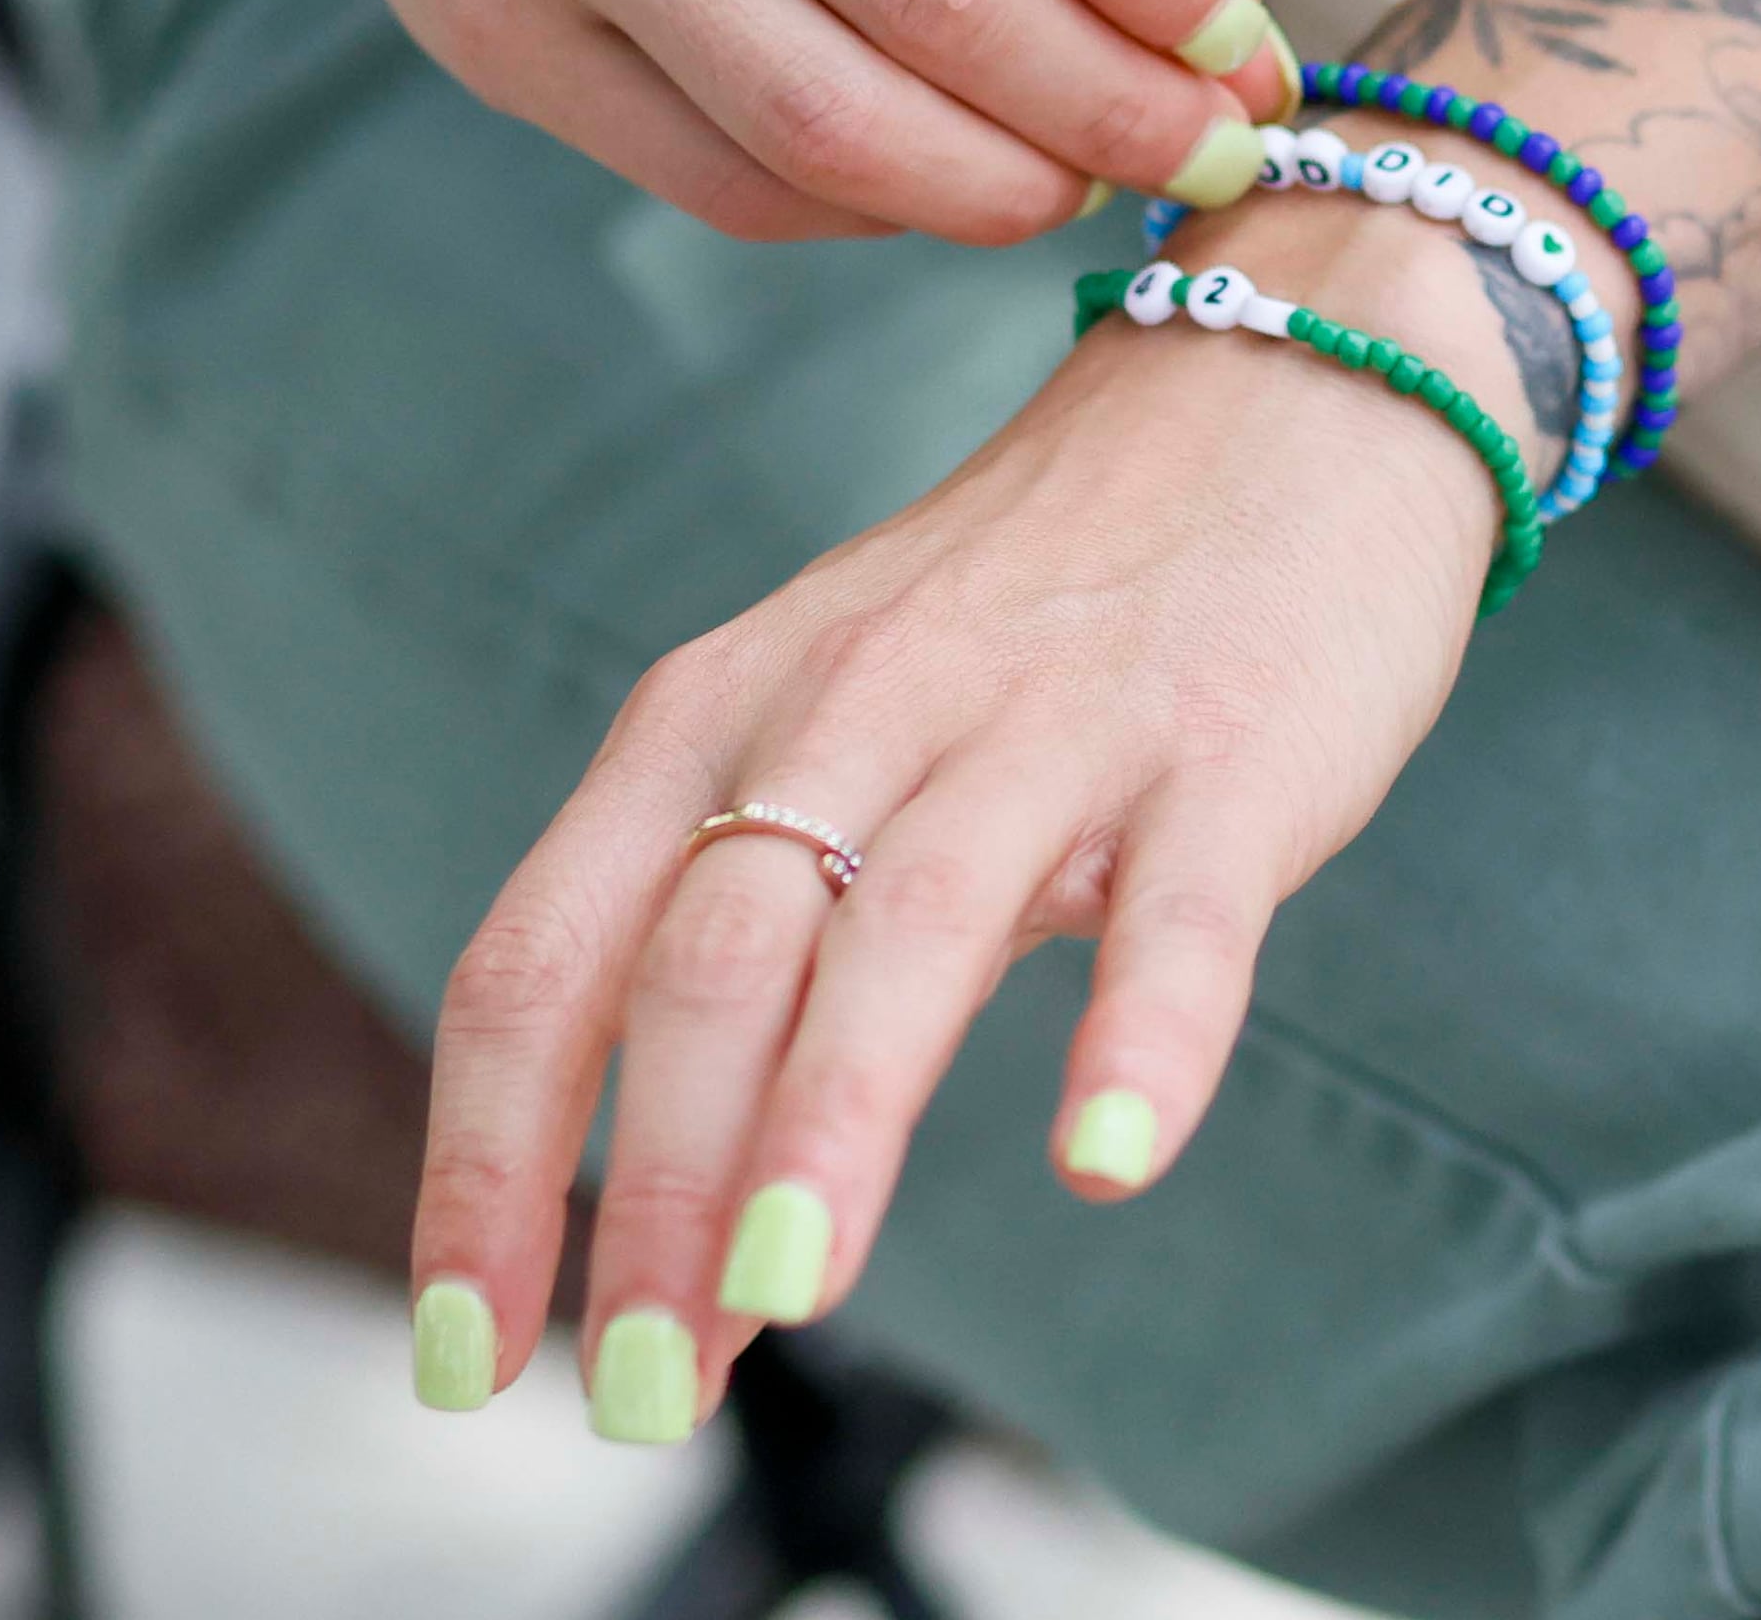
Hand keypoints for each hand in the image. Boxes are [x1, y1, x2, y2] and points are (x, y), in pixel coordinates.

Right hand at [221, 0, 1293, 242]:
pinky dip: (874, 206)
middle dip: (1108, 110)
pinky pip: (729, 180)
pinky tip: (940, 168)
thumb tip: (1222, 31)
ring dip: (1000, 187)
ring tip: (1087, 181)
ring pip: (827, 122)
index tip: (1243, 54)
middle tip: (1204, 158)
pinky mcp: (488, 26)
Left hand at [401, 195, 1523, 1432]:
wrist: (1287, 373)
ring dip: (835, 1117)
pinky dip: (1142, 1033)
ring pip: (912, 927)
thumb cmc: (1045, 597)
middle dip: (657, 1186)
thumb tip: (675, 1215)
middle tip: (648, 1387)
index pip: (549, 952)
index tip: (473, 1350)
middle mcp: (857, 704)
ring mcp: (1051, 720)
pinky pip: (1184, 906)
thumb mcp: (835, 709)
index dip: (491, 1159)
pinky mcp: (1229, 746)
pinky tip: (1106, 1155)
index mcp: (724, 708)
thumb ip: (748, 917)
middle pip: (709, 956)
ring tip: (792, 1294)